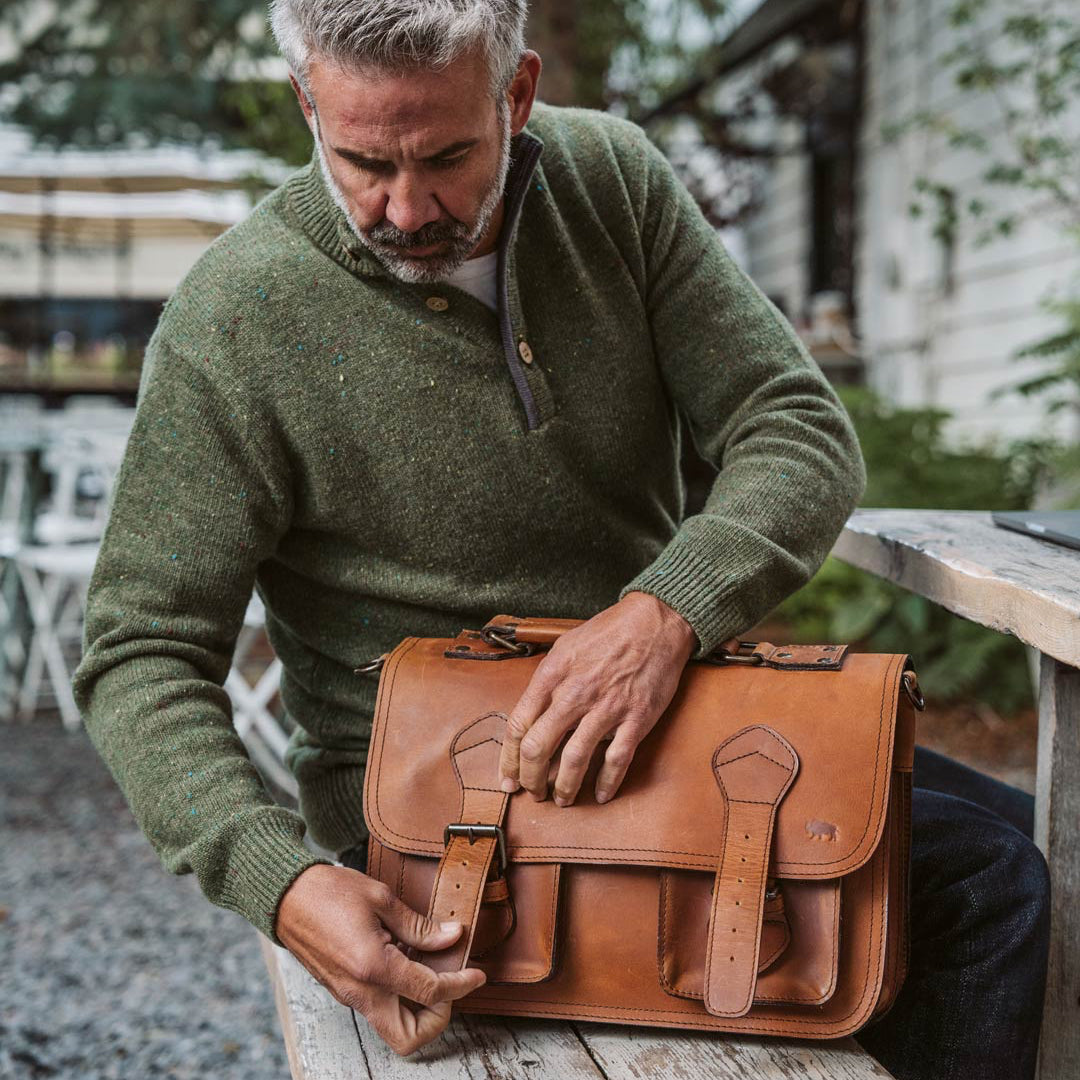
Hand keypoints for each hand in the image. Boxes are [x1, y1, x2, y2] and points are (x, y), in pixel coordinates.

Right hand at [275, 864, 486, 1054]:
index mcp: (374, 967)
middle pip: (410, 1037)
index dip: (461, 985)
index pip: (430, 992)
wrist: (286, 897)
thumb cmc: (329, 892)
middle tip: (449, 983)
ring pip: (393, 1028)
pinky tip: (406, 961)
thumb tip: (452, 937)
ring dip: (419, 1009)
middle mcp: (361, 991)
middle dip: (438, 1017)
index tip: (476, 974)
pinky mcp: (344, 991)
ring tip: (428, 968)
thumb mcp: (381, 899)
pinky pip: (380, 1008)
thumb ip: (420, 926)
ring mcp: (350, 996)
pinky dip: (401, 996)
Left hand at [497, 592, 697, 805]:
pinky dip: (607, 782)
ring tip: (562, 799)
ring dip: (564, 787)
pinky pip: (616, 759)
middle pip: (539, 748)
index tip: (508, 778)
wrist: (654, 623)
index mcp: (552, 675)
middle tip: (533, 792)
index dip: (509, 759)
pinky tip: (601, 794)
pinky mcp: (636, 718)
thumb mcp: (564, 647)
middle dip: (531, 779)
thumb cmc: (608, 633)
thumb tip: (529, 716)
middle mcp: (574, 693)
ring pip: (574, 760)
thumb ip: (545, 681)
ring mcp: (606, 708)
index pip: (519, 725)